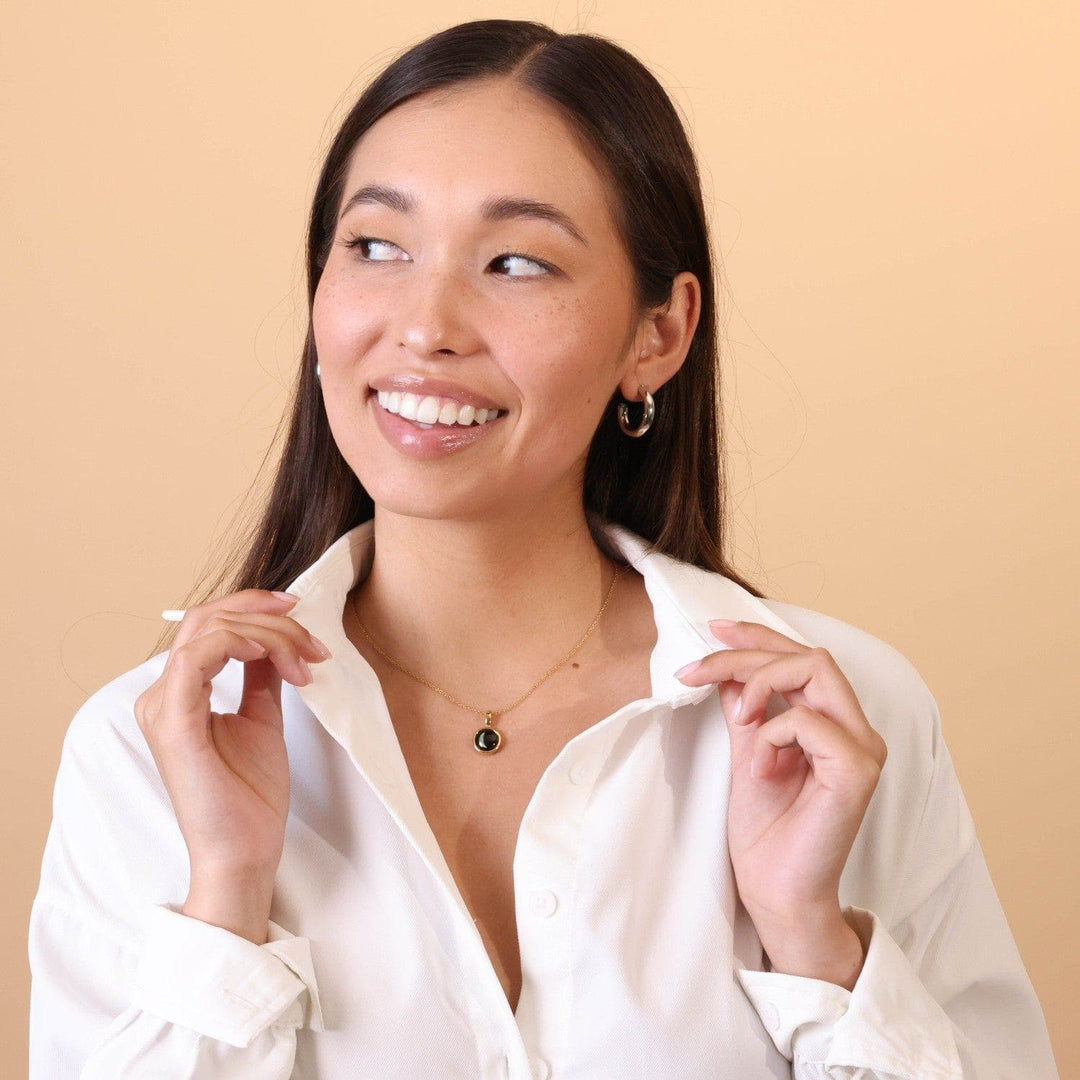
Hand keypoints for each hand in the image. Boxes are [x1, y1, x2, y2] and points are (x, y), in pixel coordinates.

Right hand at [134, 590, 331, 882]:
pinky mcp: (172, 722)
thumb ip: (261, 675)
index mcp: (180, 693)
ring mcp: (162, 706)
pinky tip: (272, 655)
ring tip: (305, 661)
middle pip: (209, 618)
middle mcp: (162, 695)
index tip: (301, 615)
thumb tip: (274, 638)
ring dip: (268, 634)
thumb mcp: (262, 717)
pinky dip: (239, 643)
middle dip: (269, 617)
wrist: (245, 850)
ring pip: (208, 629)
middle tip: (314, 643)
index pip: (209, 624)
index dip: (254, 608)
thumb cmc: (250, 795)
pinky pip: (196, 657)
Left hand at [675, 620, 886, 930]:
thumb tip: (728, 668)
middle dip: (748, 652)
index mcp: (835, 724)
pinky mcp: (857, 772)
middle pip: (810, 655)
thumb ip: (745, 708)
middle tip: (699, 669)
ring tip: (737, 720)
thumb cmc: (764, 831)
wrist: (774, 891)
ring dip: (761, 682)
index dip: (758, 635)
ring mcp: (863, 750)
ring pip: (816, 670)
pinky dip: (771, 734)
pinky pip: (808, 721)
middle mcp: (857, 731)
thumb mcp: (746, 752)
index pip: (803, 658)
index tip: (713, 630)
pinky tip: (759, 767)